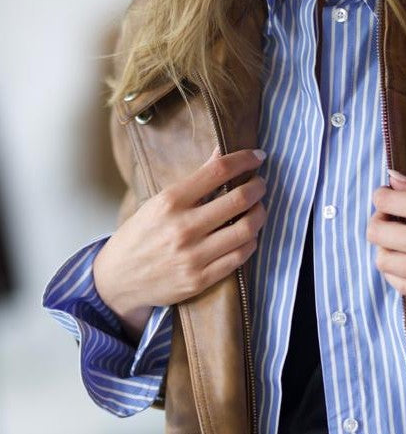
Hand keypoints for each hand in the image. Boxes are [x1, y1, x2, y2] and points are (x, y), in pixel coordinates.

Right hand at [93, 148, 266, 339]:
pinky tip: (248, 235)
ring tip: (258, 208)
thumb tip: (219, 153)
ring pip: (246, 229)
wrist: (118, 280)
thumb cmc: (139, 236)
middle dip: (258, 187)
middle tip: (260, 184)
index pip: (217, 171)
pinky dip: (251, 242)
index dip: (244, 160)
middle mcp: (183, 228)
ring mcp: (193, 256)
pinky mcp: (200, 279)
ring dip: (260, 214)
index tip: (257, 156)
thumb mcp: (157, 203)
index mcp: (169, 202)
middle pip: (239, 199)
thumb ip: (192, 182)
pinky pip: (240, 257)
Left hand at [366, 170, 405, 307]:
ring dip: (386, 249)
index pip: (383, 200)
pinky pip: (400, 286)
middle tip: (395, 220)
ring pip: (382, 262)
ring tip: (403, 244)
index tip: (391, 199)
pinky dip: (397, 273)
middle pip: (375, 232)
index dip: (383, 197)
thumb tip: (393, 179)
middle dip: (380, 221)